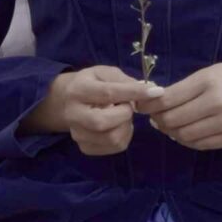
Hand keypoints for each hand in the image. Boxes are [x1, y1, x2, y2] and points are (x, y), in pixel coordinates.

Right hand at [24, 65, 155, 154]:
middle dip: (124, 114)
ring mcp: (77, 134)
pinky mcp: (85, 147)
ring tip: (122, 115)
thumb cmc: (90, 83)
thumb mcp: (104, 73)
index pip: (108, 93)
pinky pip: (114, 147)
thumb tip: (150, 89)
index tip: (156, 92)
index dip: (133, 93)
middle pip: (102, 122)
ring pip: (111, 138)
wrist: (65, 101)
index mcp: (78, 90)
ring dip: (126, 126)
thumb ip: (124, 80)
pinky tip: (119, 126)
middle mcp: (73, 114)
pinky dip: (124, 136)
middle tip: (127, 106)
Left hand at [138, 61, 221, 149]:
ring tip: (171, 125)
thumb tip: (154, 104)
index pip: (168, 99)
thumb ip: (184, 88)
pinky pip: (200, 145)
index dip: (149, 105)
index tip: (143, 106)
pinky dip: (187, 140)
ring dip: (171, 132)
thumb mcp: (210, 73)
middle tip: (155, 117)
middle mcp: (217, 103)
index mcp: (209, 82)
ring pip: (184, 136)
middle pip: (172, 120)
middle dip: (158, 120)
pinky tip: (186, 132)